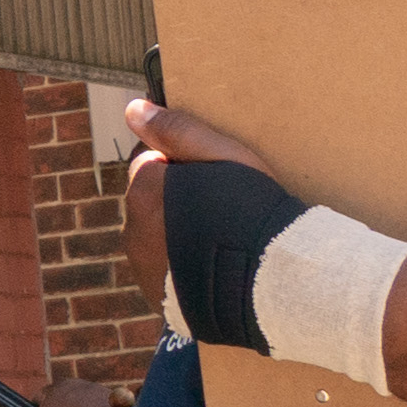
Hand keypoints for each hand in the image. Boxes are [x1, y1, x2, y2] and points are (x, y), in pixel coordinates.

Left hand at [113, 98, 288, 311]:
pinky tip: (215, 263)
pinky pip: (164, 271)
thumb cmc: (253, 213)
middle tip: (220, 205)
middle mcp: (133, 231)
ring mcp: (143, 268)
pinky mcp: (159, 297)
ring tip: (221, 236)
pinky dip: (181, 265)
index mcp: (143, 192)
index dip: (180, 162)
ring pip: (155, 237)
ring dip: (175, 232)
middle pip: (150, 200)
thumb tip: (133, 109)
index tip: (210, 173)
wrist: (273, 286)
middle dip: (174, 197)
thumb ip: (178, 131)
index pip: (149, 161)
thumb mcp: (224, 158)